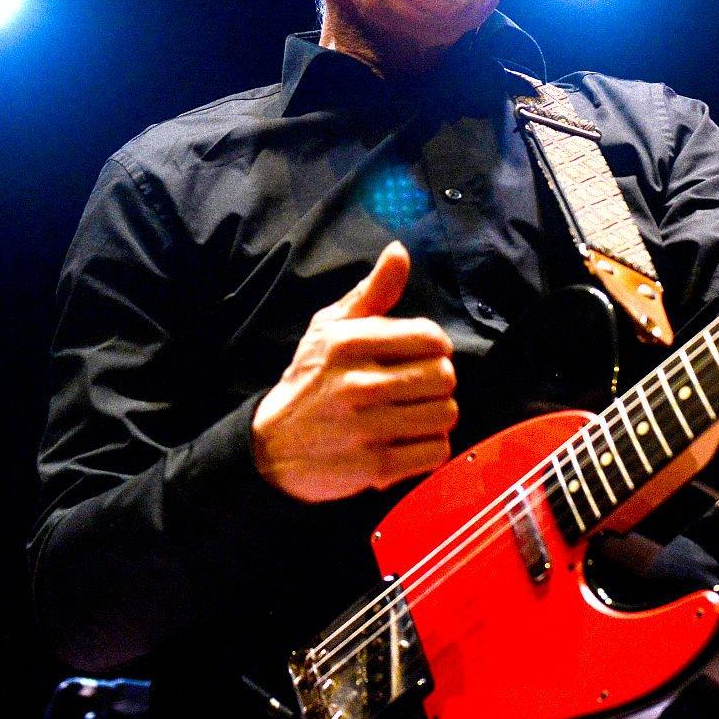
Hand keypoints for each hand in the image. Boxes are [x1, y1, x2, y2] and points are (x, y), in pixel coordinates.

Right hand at [252, 242, 457, 502]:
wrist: (272, 446)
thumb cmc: (310, 379)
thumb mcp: (330, 328)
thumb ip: (371, 292)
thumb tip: (400, 252)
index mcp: (349, 343)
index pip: (430, 337)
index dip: (436, 347)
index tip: (422, 356)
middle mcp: (358, 383)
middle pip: (444, 377)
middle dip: (438, 382)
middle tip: (419, 389)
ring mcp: (366, 427)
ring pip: (445, 414)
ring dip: (437, 416)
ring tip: (414, 415)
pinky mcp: (374, 467)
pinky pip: (435, 452)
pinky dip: (430, 449)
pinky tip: (408, 441)